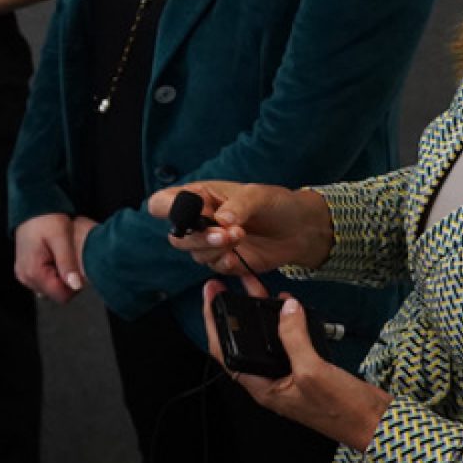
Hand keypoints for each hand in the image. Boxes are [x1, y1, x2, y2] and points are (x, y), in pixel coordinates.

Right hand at [14, 213, 95, 302]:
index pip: (62, 296)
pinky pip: (44, 281)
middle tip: (69, 257)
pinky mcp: (26, 271)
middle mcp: (25, 278)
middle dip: (68, 280)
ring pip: (51, 289)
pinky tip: (55, 257)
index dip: (75, 284)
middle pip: (57, 294)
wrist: (32, 206)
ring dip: (61, 277)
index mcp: (33, 272)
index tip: (77, 266)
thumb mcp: (61, 238)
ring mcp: (24, 275)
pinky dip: (53, 273)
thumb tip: (77, 286)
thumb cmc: (46, 218)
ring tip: (62, 256)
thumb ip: (68, 263)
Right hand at [147, 181, 333, 274]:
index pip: (162, 202)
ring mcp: (211, 243)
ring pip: (195, 254)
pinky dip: (223, 263)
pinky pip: (213, 267)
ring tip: (240, 236)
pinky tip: (237, 256)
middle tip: (225, 233)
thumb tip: (220, 220)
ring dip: (215, 249)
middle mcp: (199, 222)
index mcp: (199, 197)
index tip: (192, 214)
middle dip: (199, 238)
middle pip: (176, 237)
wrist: (300, 229)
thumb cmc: (276, 204)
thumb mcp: (258, 195)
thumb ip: (238, 206)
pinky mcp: (224, 261)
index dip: (167, 208)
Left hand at [202, 270, 387, 450]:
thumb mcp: (313, 371)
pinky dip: (288, 322)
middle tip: (230, 283)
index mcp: (263, 387)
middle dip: (237, 311)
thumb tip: (286, 308)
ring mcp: (290, 376)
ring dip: (262, 313)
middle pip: (244, 342)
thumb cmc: (344, 411)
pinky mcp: (309, 370)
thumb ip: (294, 338)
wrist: (377, 424)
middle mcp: (272, 382)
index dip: (213, 323)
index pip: (225, 352)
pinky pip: (291, 341)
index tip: (210, 296)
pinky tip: (290, 306)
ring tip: (257, 286)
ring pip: (268, 339)